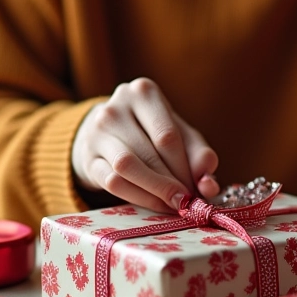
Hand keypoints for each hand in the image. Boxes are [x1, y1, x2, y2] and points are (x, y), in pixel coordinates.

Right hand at [72, 78, 219, 211]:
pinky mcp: (87, 159)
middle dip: (173, 182)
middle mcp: (115, 108)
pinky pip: (113, 182)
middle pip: (149, 152)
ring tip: (174, 203)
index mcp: (143, 92)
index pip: (167, 135)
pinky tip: (156, 204)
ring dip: (155, 191)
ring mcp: (96, 133)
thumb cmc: (152, 132)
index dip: (185, 167)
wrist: (107, 134)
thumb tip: (209, 185)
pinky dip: (139, 197)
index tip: (199, 189)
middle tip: (188, 201)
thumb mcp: (181, 134)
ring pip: (127, 168)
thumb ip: (200, 155)